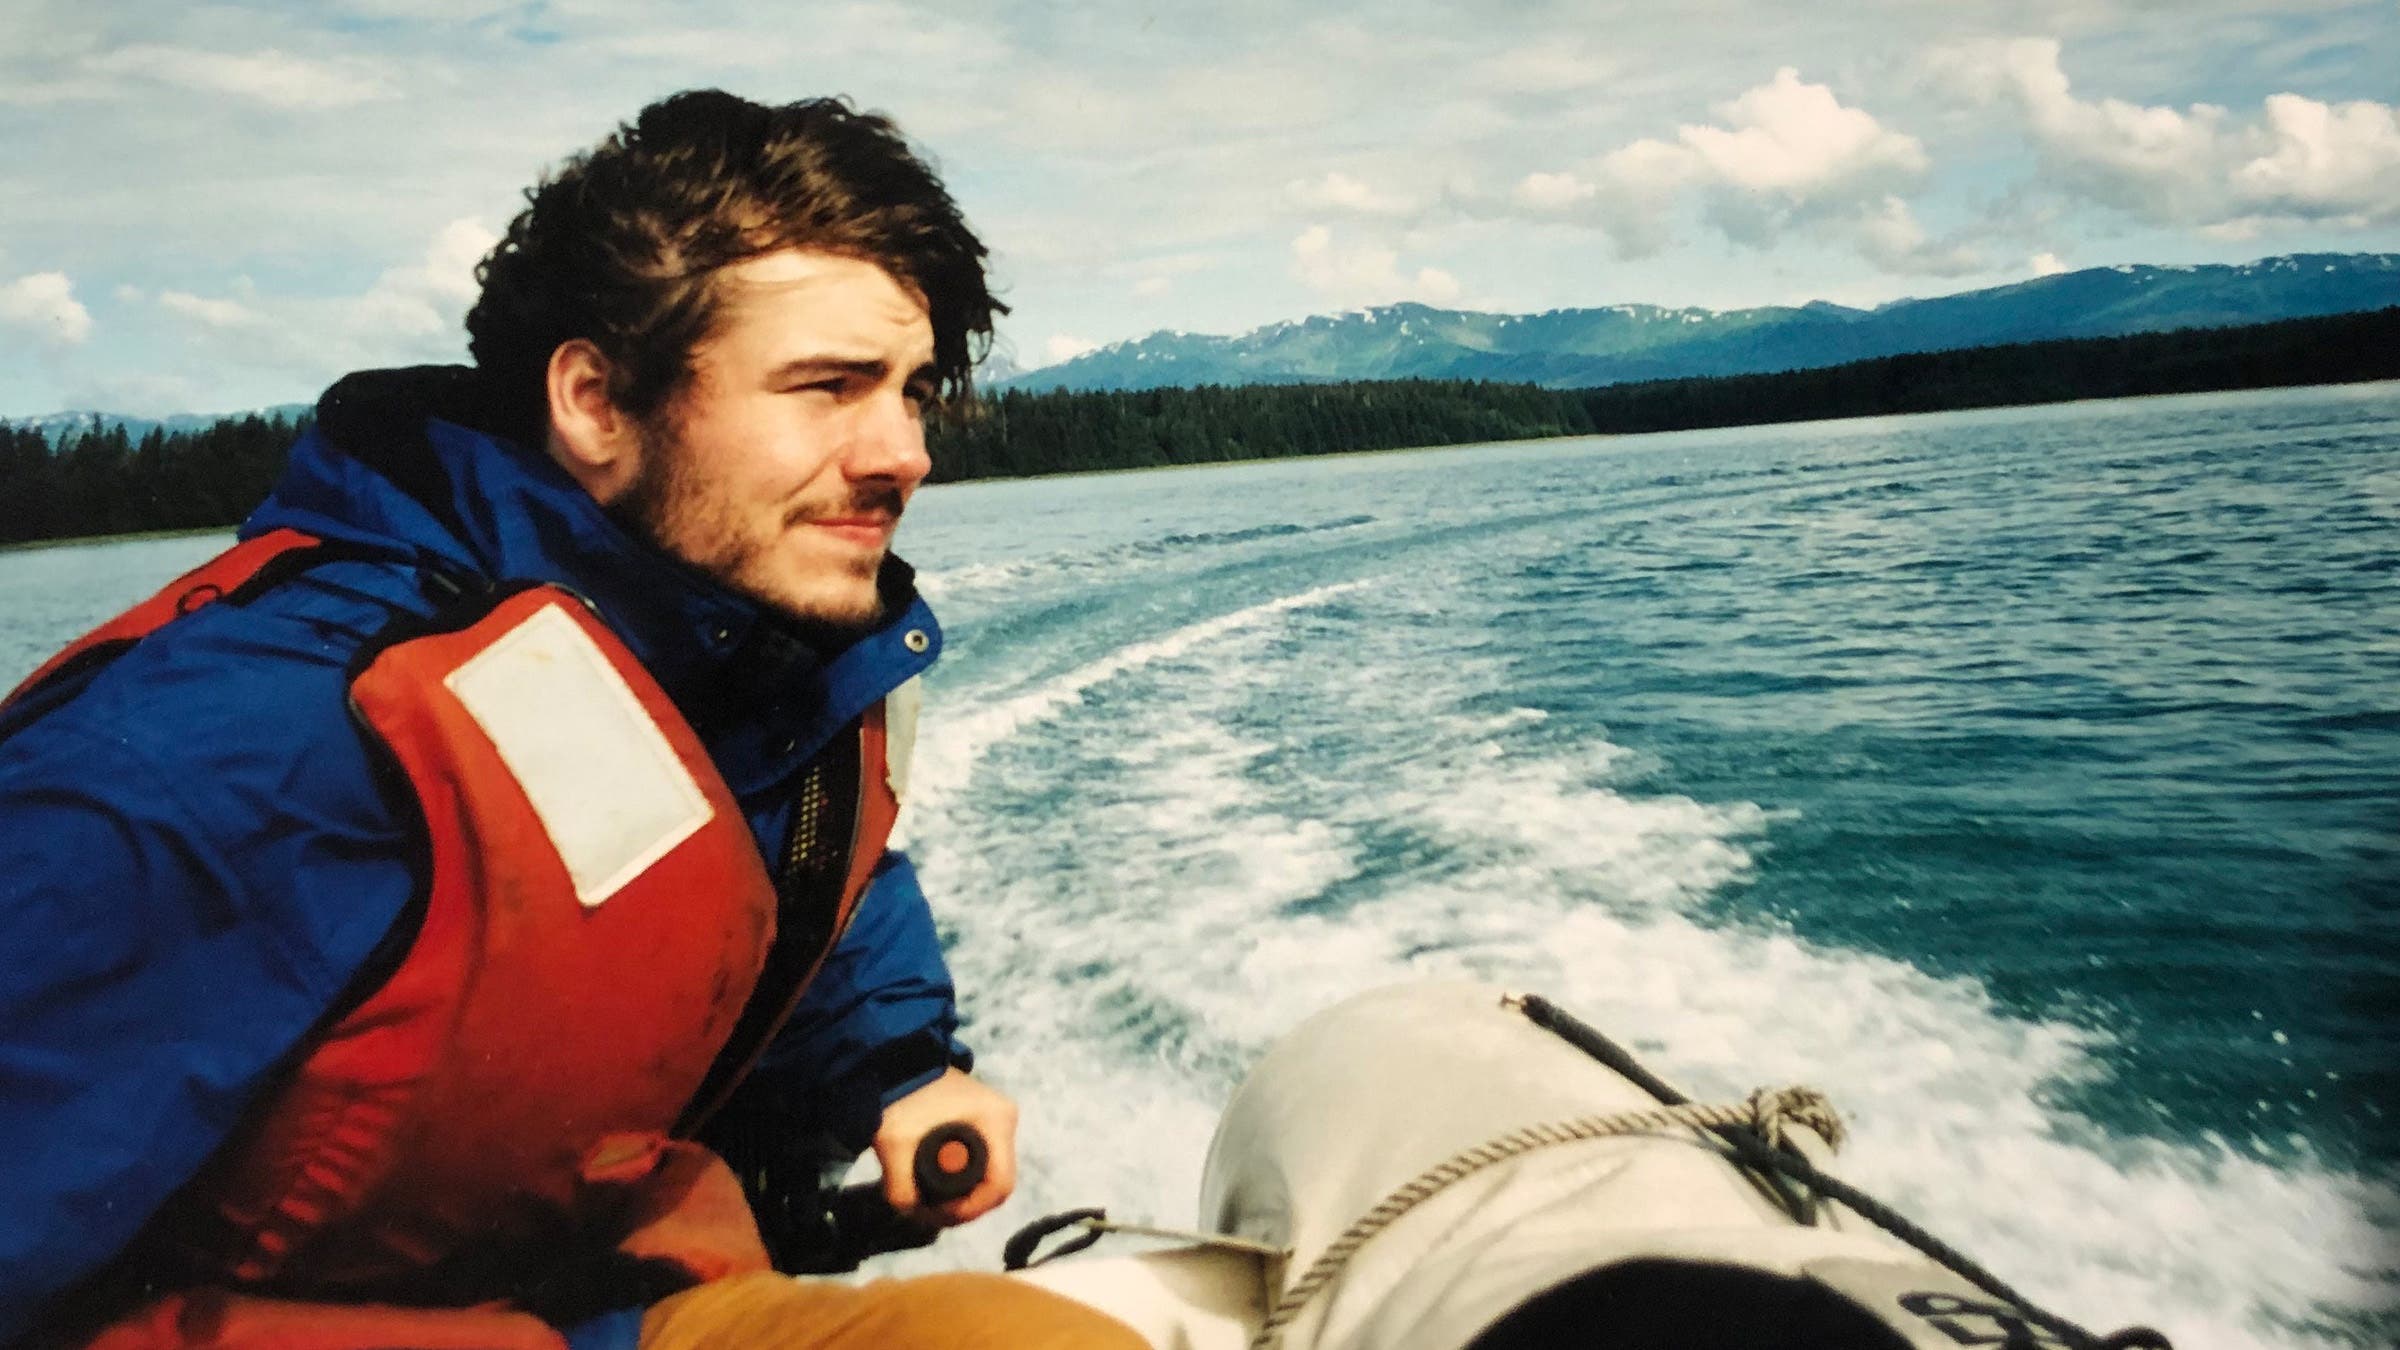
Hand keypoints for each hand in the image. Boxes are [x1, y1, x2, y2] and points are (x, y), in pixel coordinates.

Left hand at [871, 1067, 1016, 1223]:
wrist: (892, 1060)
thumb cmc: (901, 1097)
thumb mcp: (895, 1146)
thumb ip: (902, 1189)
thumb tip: (913, 1213)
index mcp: (996, 1121)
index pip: (1000, 1184)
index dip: (972, 1208)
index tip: (940, 1213)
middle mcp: (1005, 1119)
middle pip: (996, 1183)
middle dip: (965, 1205)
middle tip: (932, 1212)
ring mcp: (996, 1119)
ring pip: (989, 1174)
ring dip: (963, 1193)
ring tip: (929, 1199)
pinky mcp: (983, 1121)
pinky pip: (981, 1161)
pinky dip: (960, 1177)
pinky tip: (934, 1180)